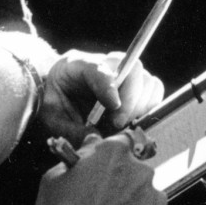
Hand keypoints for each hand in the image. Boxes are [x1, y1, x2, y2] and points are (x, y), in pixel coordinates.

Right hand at [25, 134, 170, 204]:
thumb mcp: (54, 178)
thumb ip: (79, 156)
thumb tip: (91, 145)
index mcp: (112, 152)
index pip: (123, 142)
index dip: (114, 157)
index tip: (108, 168)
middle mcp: (139, 170)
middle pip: (136, 170)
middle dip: (123, 183)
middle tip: (103, 204)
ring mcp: (154, 197)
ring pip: (147, 196)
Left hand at [40, 50, 164, 141]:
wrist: (56, 94)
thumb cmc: (53, 103)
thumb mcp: (52, 118)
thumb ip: (70, 129)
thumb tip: (96, 140)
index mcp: (77, 65)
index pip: (99, 68)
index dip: (109, 86)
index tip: (113, 107)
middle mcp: (105, 64)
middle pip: (133, 70)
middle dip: (130, 100)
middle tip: (117, 123)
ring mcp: (123, 74)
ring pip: (148, 81)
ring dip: (141, 106)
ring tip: (123, 123)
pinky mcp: (135, 87)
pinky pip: (153, 93)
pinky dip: (148, 109)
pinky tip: (131, 121)